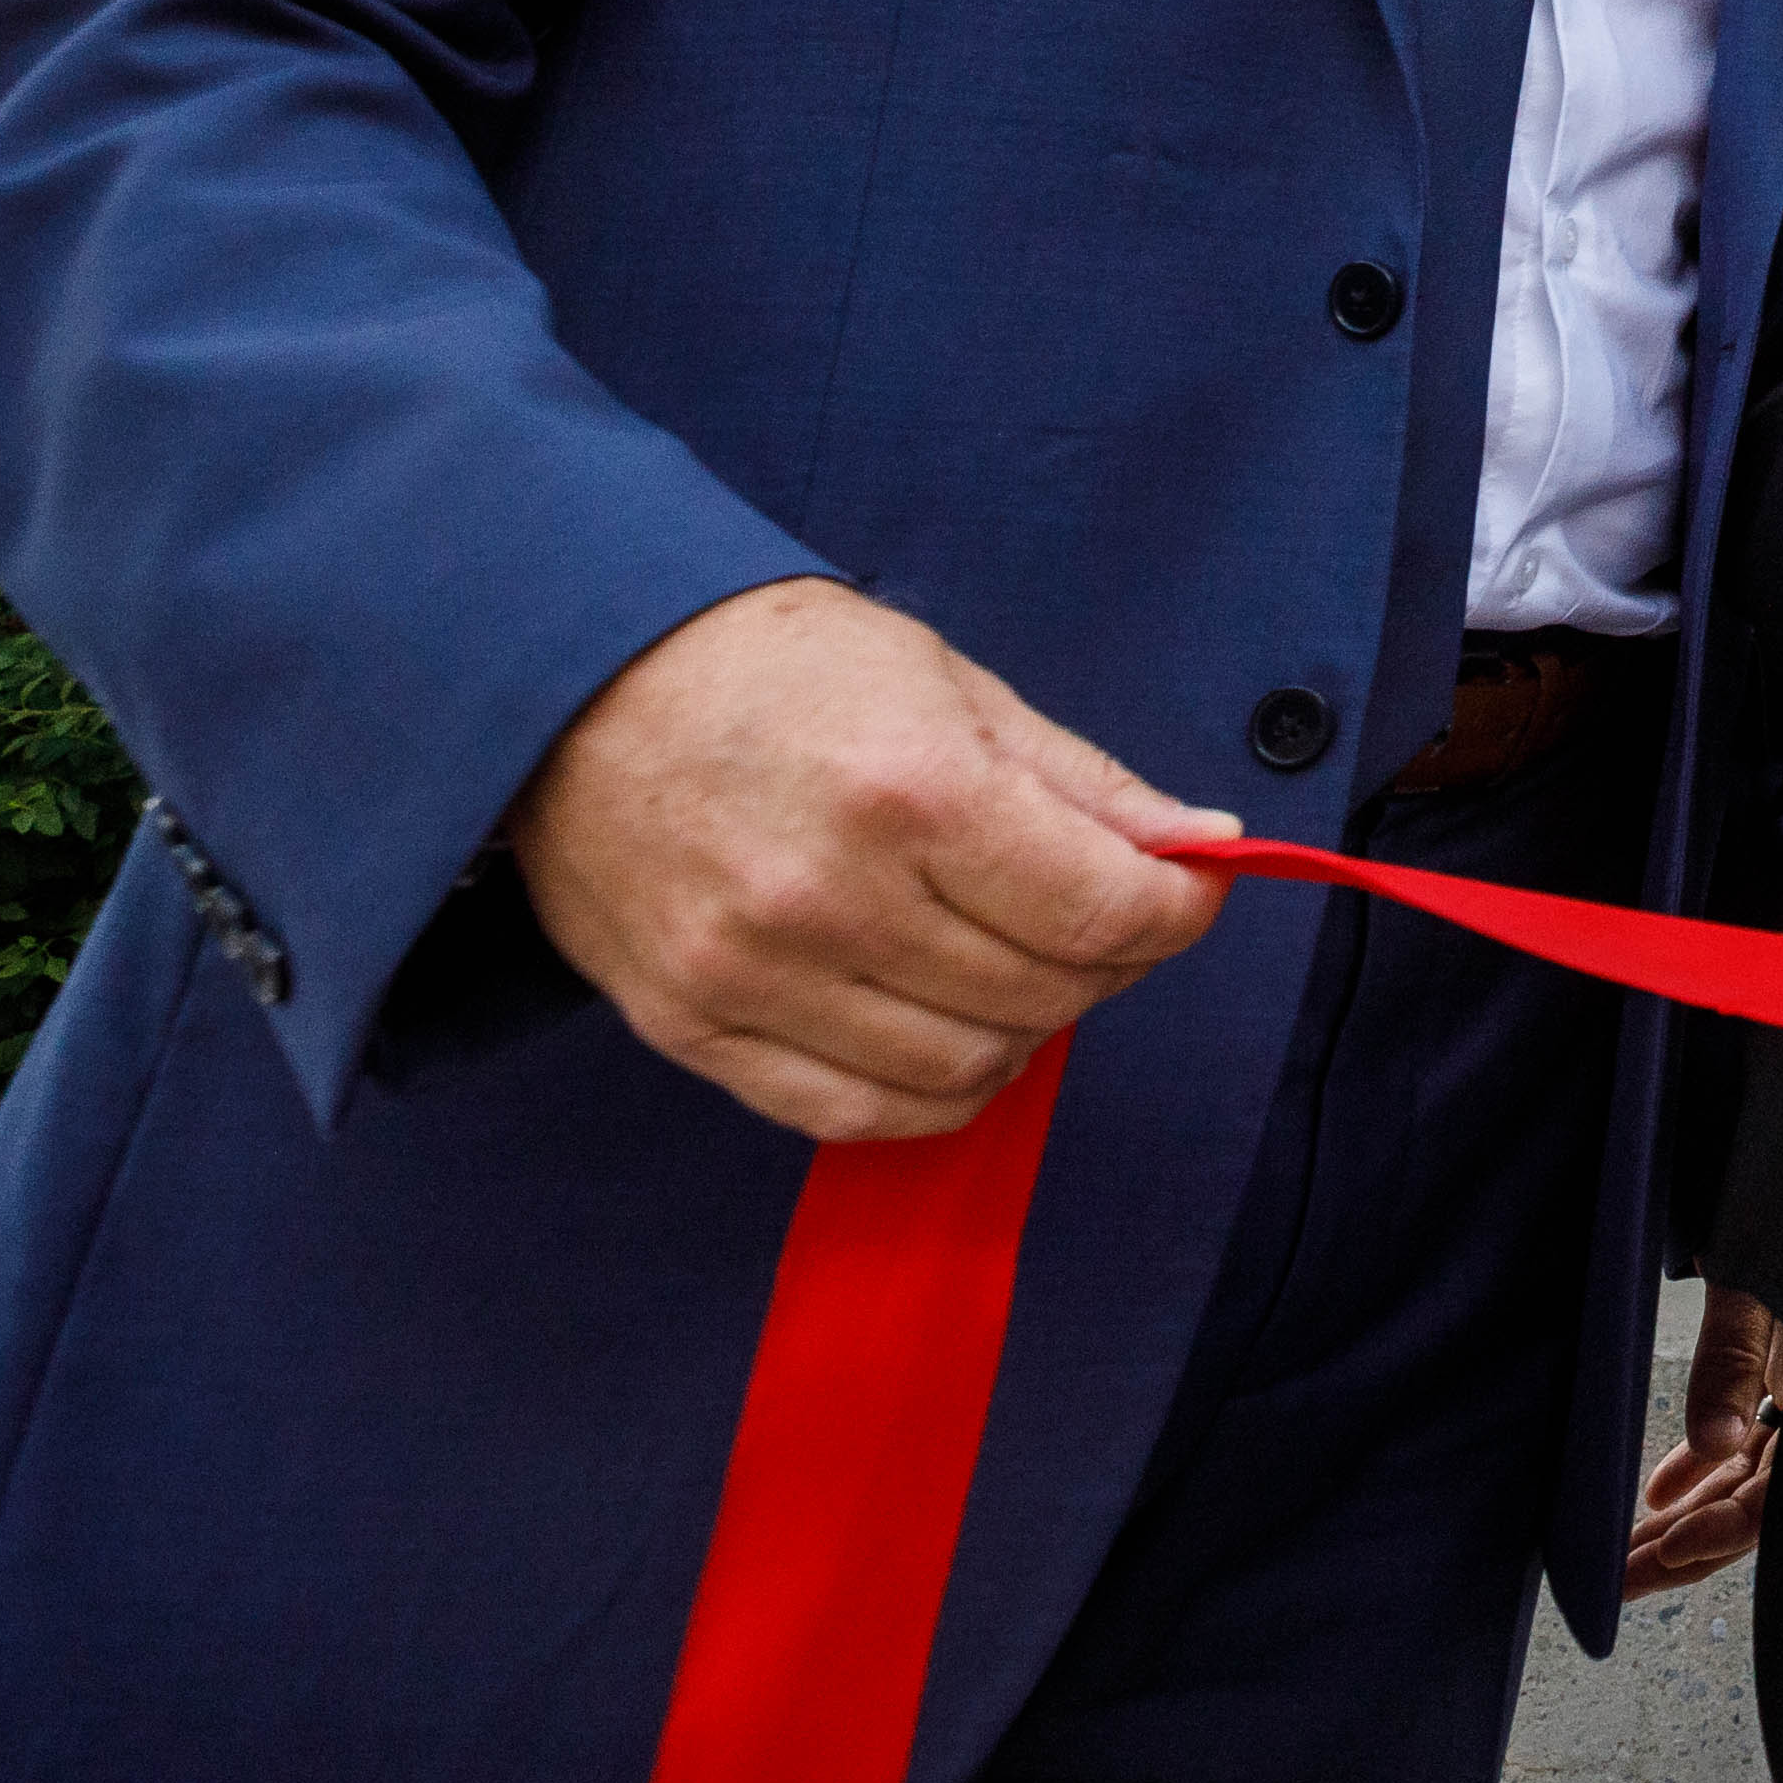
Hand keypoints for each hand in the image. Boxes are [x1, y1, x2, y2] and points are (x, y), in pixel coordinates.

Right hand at [498, 575, 1234, 1142]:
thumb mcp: (953, 685)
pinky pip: (850, 1114)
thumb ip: (1082, 783)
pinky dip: (933, 1094)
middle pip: (1040, 995)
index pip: (1099, 910)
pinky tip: (956, 1035)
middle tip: (1109, 921)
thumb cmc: (778, 668)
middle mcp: (830, 900)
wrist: (579, 684)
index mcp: (911, 793)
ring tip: (1027, 969)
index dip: (1175, 914)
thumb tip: (1203, 847)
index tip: (1188, 894)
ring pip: (960, 1071)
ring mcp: (750, 977)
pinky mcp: (690, 1030)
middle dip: (1111, 964)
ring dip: (1028, 1030)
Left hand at [1622, 1287, 1782, 1597]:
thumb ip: (1735, 1358)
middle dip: (1689, 1546)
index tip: (1669, 1549)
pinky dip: (1699, 1469)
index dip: (1727, 1529)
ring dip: (1686, 1517)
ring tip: (1627, 1556)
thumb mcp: (1762, 1279)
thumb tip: (1711, 1443)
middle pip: (1756, 1501)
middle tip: (1625, 1582)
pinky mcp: (1776, 1378)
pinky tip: (1659, 1494)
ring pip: (1740, 1478)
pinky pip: (1738, 1441)